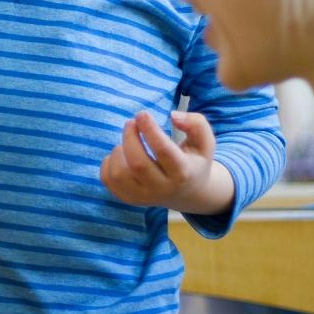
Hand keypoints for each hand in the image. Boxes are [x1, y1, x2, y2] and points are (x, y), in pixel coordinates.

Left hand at [100, 110, 222, 211]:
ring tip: (129, 144)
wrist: (188, 193)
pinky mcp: (129, 198)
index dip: (150, 129)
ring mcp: (144, 197)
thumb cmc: (193, 160)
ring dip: (118, 150)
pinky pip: (108, 179)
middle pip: (137, 163)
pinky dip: (108, 162)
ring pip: (119, 173)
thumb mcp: (205, 142)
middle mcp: (163, 189)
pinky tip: (121, 156)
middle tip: (131, 122)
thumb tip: (174, 116)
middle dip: (129, 137)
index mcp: (183, 173)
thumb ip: (196, 123)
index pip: (163, 150)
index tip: (142, 114)